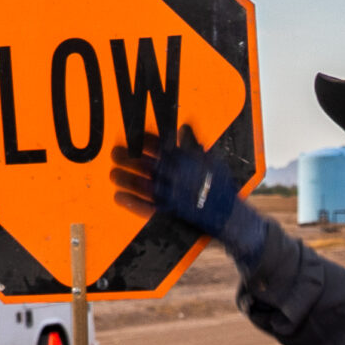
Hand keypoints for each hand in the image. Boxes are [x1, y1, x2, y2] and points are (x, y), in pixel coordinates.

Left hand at [110, 126, 264, 260]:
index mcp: (186, 161)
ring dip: (125, 178)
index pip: (161, 146)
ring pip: (142, 184)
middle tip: (115, 153)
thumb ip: (196, 144)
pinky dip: (132, 202)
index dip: (144, 140)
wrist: (231, 218)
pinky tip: (119, 196)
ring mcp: (171, 196)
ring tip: (113, 173)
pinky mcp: (169, 214)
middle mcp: (176, 177)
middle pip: (146, 163)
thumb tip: (184, 126)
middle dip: (128, 158)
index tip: (133, 136)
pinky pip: (146, 207)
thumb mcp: (213, 160)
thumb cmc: (223, 187)